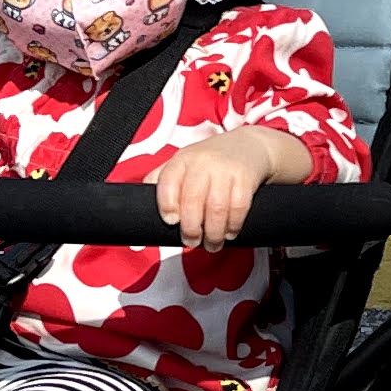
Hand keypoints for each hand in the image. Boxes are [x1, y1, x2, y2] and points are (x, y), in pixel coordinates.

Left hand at [152, 127, 305, 247]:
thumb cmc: (212, 161)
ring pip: (216, 207)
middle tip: (192, 242)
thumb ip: (163, 178)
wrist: (251, 146)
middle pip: (192, 199)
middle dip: (191, 228)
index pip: (168, 182)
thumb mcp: (185, 162)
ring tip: (212, 244)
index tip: (171, 222)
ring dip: (213, 233)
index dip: (167, 205)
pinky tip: (230, 233)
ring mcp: (225, 169)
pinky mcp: (246, 177)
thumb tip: (139, 205)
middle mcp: (202, 162)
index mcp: (182, 160)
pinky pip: (238, 207)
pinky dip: (233, 225)